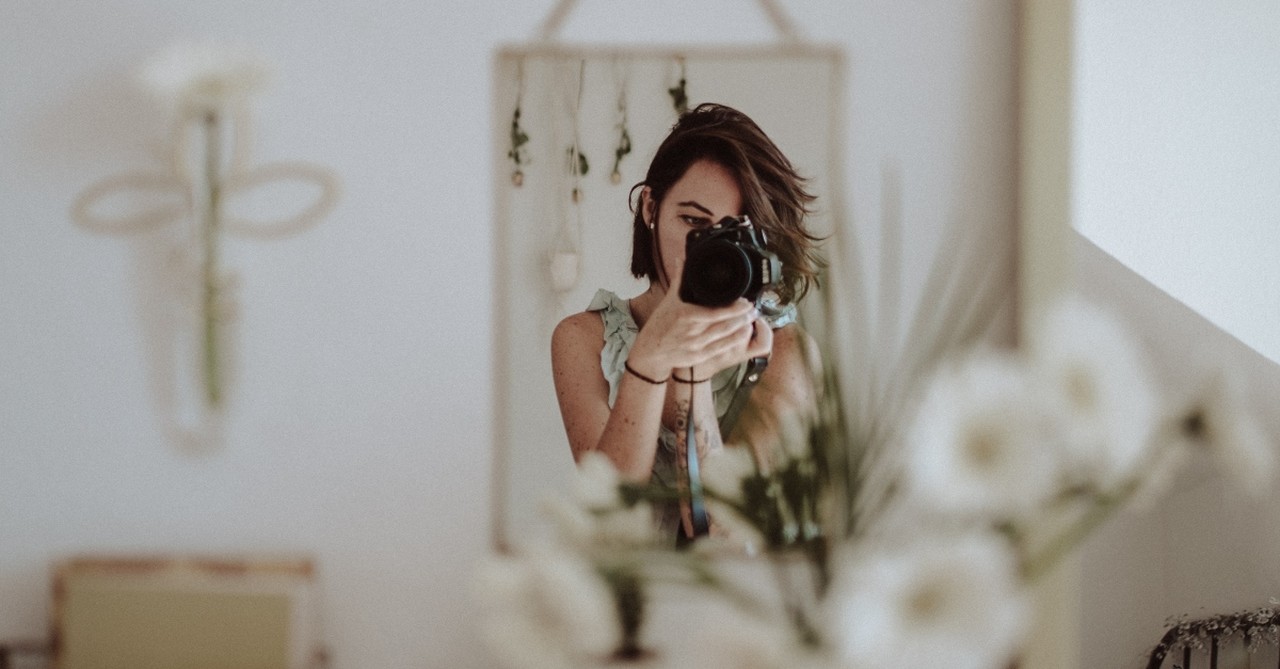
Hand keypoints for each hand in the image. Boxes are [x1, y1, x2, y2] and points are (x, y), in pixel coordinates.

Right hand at [628, 270, 772, 377]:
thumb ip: (679, 280)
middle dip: (743, 317)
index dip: (734, 308)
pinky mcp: (699, 357)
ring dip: (742, 328)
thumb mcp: (668, 301)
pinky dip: (734, 341)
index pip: (715, 312)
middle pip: (724, 325)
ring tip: (752, 319)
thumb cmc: (659, 325)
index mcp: (686, 316)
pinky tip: (742, 335)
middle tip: (754, 309)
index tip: (746, 302)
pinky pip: (721, 349)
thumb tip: (682, 260)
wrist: (650, 351)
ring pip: (725, 338)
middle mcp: (692, 332)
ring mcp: (696, 346)